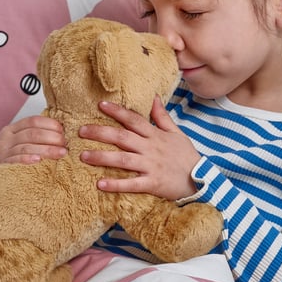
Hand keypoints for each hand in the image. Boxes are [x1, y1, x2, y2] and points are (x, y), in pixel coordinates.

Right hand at [0, 116, 66, 165]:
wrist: (1, 182)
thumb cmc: (19, 161)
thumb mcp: (26, 145)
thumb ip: (39, 137)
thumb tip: (63, 133)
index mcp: (13, 129)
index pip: (33, 121)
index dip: (50, 124)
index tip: (63, 131)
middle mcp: (6, 139)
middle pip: (32, 133)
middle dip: (52, 137)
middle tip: (65, 144)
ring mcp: (2, 152)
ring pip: (27, 147)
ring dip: (47, 149)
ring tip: (61, 153)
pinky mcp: (2, 166)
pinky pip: (15, 160)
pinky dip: (28, 159)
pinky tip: (39, 160)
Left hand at [79, 97, 200, 200]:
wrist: (201, 179)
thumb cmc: (186, 156)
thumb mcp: (177, 133)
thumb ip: (162, 116)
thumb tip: (153, 97)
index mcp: (155, 135)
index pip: (133, 120)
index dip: (117, 112)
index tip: (100, 105)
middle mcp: (151, 149)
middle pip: (122, 138)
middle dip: (100, 133)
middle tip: (80, 131)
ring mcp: (151, 166)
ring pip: (123, 160)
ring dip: (102, 158)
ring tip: (83, 156)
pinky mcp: (153, 184)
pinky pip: (132, 184)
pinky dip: (116, 184)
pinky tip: (100, 184)